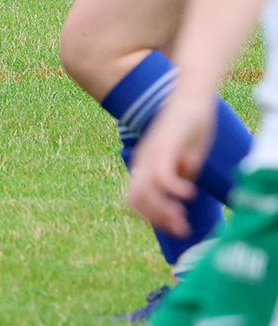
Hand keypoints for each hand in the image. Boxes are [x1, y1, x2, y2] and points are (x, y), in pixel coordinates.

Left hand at [127, 95, 214, 236]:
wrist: (190, 95)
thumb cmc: (189, 126)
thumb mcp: (185, 155)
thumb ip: (181, 173)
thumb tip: (183, 192)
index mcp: (145, 165)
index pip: (135, 201)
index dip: (152, 218)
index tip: (175, 227)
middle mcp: (144, 161)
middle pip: (135, 201)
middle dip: (156, 220)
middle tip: (180, 229)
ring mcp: (153, 154)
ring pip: (144, 191)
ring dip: (162, 211)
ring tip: (182, 218)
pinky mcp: (166, 146)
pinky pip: (161, 174)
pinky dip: (173, 189)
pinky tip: (189, 194)